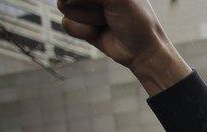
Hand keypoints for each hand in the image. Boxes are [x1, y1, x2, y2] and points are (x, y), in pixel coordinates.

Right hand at [57, 0, 190, 94]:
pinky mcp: (81, 24)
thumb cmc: (136, 21)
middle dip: (86, 5)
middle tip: (106, 11)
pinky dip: (83, 31)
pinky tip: (98, 32)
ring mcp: (86, 7)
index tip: (103, 3)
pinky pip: (67, 24)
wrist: (142, 51)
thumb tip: (66, 1)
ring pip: (64, 6)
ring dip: (87, 18)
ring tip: (105, 21)